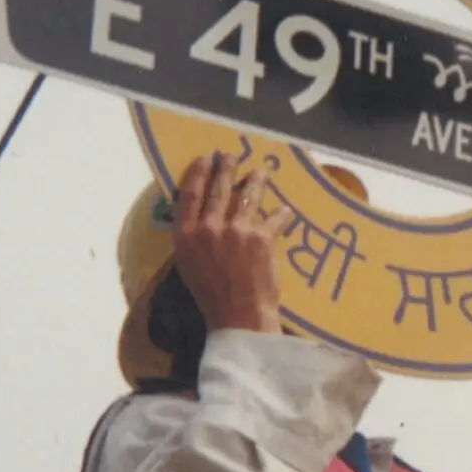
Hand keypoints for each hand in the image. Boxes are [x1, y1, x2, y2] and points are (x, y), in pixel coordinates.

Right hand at [171, 151, 281, 333]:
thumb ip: (194, 238)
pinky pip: (274, 218)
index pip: (189, 194)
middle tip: (230, 155)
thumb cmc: (212, 296)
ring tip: (261, 172)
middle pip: (217, 189)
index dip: (197, 173)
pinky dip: (281, 214)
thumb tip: (203, 218)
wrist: (239, 316)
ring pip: (246, 196)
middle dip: (225, 168)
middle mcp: (208, 228)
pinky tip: (287, 210)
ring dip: (255, 181)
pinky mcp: (261, 237)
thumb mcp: (190, 265)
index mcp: (185, 235)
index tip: (204, 159)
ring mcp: (235, 230)